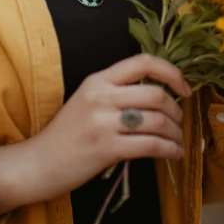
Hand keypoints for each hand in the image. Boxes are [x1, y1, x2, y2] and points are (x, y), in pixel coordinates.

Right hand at [24, 53, 191, 202]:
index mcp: (98, 79)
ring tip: (178, 141)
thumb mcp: (88, 100)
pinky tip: (174, 154)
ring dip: (176, 133)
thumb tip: (158, 94)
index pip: (142, 62)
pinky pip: (151, 145)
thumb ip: (117, 92)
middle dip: (177, 110)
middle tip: (180, 121)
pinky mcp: (106, 148)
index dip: (170, 72)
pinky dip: (170, 150)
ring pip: (157, 120)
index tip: (184, 87)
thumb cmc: (67, 132)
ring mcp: (103, 122)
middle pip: (155, 94)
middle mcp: (101, 95)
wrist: (39, 162)